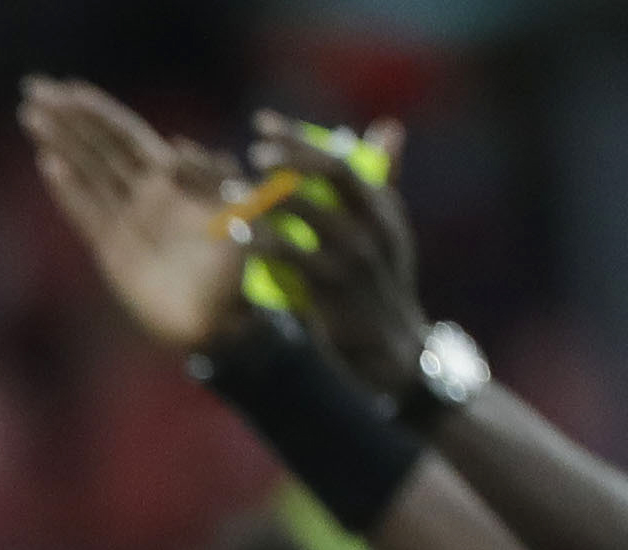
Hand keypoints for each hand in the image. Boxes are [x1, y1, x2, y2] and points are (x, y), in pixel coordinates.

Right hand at [21, 77, 251, 356]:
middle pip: (97, 146)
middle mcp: (144, 194)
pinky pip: (87, 213)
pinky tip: (48, 164)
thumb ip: (213, 178)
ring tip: (31, 116)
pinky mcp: (114, 253)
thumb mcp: (240, 212)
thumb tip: (177, 146)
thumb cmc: (241, 266)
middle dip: (67, 118)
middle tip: (33, 88)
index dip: (97, 111)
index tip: (69, 88)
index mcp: (173, 178)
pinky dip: (69, 190)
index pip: (126, 135)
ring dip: (59, 143)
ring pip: (86, 173)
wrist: (225, 320)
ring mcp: (127, 222)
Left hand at [248, 112, 427, 390]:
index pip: (341, 159)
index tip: (263, 123)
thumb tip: (387, 128)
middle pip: (328, 174)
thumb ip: (383, 179)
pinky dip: (261, 241)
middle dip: (288, 157)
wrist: (392, 348)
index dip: (299, 138)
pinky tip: (239, 233)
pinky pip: (290, 258)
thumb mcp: (391, 229)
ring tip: (234, 191)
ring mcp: (352, 259)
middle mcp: (371, 227)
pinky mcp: (331, 291)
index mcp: (381, 207)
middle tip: (254, 153)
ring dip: (266, 197)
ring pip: (305, 213)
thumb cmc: (383, 282)